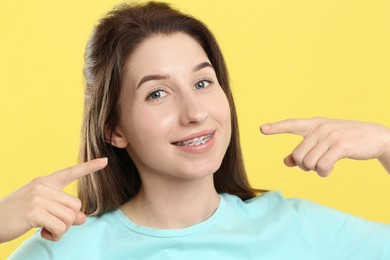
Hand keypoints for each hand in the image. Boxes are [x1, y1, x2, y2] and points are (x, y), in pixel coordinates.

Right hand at [0, 158, 106, 242]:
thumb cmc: (17, 216)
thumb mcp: (41, 210)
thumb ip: (62, 211)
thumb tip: (83, 218)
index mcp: (44, 182)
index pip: (70, 172)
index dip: (89, 167)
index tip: (105, 161)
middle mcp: (43, 186)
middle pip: (76, 205)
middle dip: (70, 220)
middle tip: (55, 226)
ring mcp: (38, 198)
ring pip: (70, 217)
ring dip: (62, 230)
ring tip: (48, 230)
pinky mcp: (34, 212)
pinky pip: (60, 226)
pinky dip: (56, 235)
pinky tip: (44, 234)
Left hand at [260, 117, 389, 176]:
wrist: (376, 137)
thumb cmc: (345, 141)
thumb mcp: (323, 142)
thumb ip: (304, 150)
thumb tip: (286, 161)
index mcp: (314, 124)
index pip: (291, 124)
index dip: (276, 127)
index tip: (261, 129)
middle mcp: (320, 128)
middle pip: (297, 155)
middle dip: (303, 166)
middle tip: (314, 166)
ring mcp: (330, 136)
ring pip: (308, 163)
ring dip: (315, 170)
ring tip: (325, 167)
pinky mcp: (340, 146)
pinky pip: (322, 166)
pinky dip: (324, 173)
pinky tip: (329, 170)